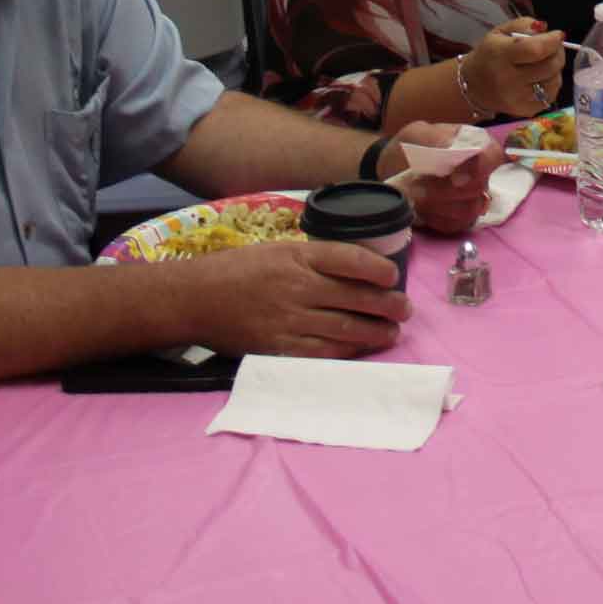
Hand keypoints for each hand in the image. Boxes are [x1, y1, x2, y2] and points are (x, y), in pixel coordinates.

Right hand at [180, 237, 410, 360]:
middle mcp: (298, 286)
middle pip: (355, 296)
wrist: (196, 298)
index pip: (350, 259)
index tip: (394, 276)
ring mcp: (289, 320)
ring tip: (392, 332)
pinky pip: (322, 354)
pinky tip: (361, 351)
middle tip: (405, 309)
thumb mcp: (278, 249)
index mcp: (298, 255)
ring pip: (345, 328)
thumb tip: (353, 267)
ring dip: (375, 332)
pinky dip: (346, 354)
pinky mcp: (279, 348)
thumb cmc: (239, 269)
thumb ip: (312, 258)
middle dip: (387, 305)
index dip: (378, 269)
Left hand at [393, 122, 507, 233]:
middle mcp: (479, 171)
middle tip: (418, 184)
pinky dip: (435, 218)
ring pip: (469, 210)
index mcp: (474, 144)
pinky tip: (421, 209)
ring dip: (437, 205)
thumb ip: (436, 138)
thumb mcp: (416, 134)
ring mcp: (471, 197)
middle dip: (446, 190)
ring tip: (415, 195)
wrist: (392, 171)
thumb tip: (453, 150)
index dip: (480, 167)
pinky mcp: (460, 218)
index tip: (455, 178)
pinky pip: (456, 225)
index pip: (493, 154)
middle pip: (480, 187)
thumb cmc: (408, 148)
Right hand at [460, 18, 564, 117]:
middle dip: (557, 52)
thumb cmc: (488, 55)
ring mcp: (518, 99)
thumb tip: (545, 28)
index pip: (535, 50)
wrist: (472, 86)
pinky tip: (542, 77)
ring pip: (554, 81)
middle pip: (549, 66)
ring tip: (546, 61)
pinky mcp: (525, 111)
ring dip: (556, 68)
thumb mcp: (499, 32)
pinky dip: (552, 83)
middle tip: (553, 46)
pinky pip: (551, 95)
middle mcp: (509, 80)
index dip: (552, 41)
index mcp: (500, 56)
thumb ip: (523, 24)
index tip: (557, 35)